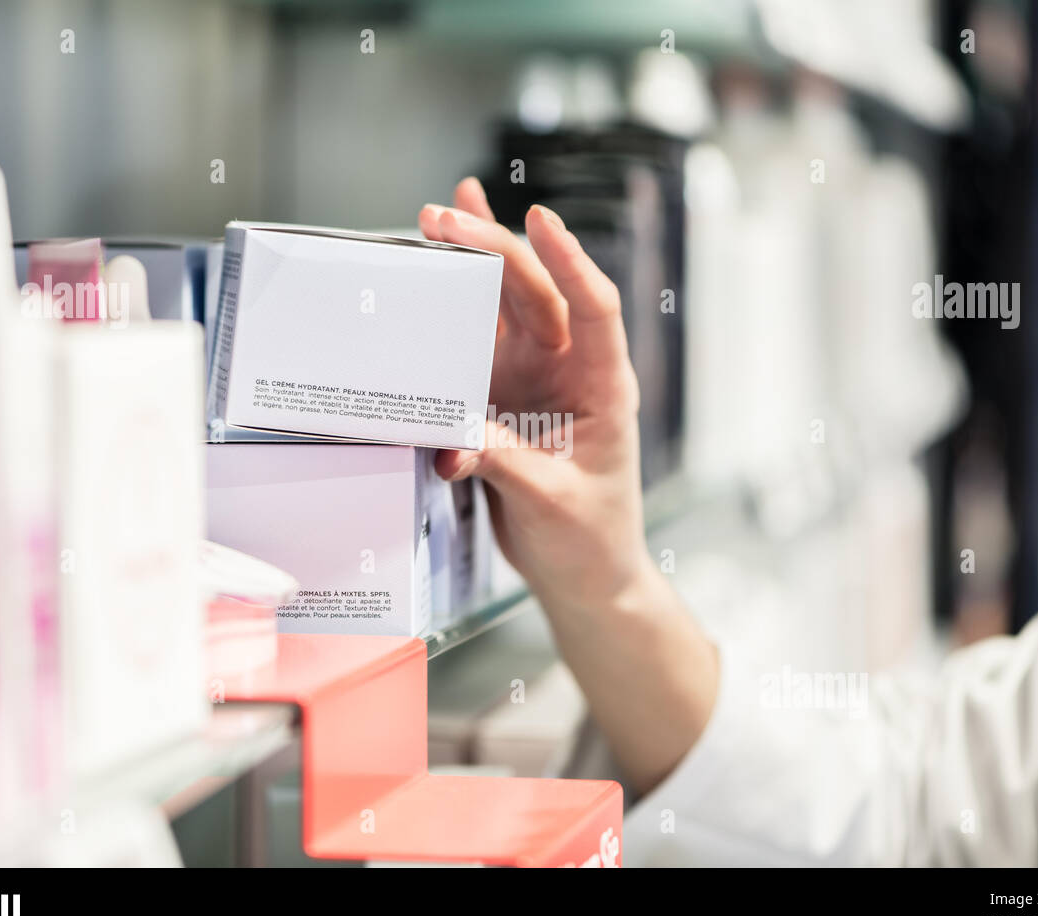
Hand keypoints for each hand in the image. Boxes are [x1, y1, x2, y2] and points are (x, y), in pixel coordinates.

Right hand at [419, 177, 652, 606]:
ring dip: (471, 263)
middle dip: (494, 250)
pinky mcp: (499, 397)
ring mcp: (532, 379)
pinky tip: (438, 259)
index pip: (595, 307)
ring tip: (433, 218)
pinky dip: (454, 303)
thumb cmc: (589, 539)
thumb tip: (451, 438)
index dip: (569, 261)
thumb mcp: (550, 501)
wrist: (584, 574)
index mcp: (604, 385)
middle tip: (444, 220)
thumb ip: (504, 462)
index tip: (539, 220)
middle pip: (536, 294)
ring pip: (503, 306)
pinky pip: (474, 341)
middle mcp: (569, 370)